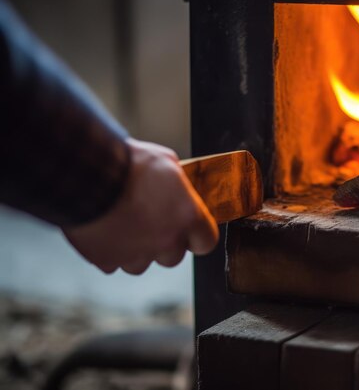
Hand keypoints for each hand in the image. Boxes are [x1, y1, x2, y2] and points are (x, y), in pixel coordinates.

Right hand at [63, 139, 218, 273]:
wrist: (87, 175)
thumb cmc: (128, 164)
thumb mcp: (165, 161)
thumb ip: (179, 181)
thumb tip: (180, 186)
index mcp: (187, 217)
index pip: (206, 242)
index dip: (197, 237)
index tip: (189, 230)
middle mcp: (166, 241)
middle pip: (173, 257)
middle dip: (165, 244)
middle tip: (151, 223)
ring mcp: (136, 254)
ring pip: (142, 263)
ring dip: (136, 250)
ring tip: (124, 225)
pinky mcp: (107, 260)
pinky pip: (113, 263)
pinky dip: (110, 251)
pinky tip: (105, 229)